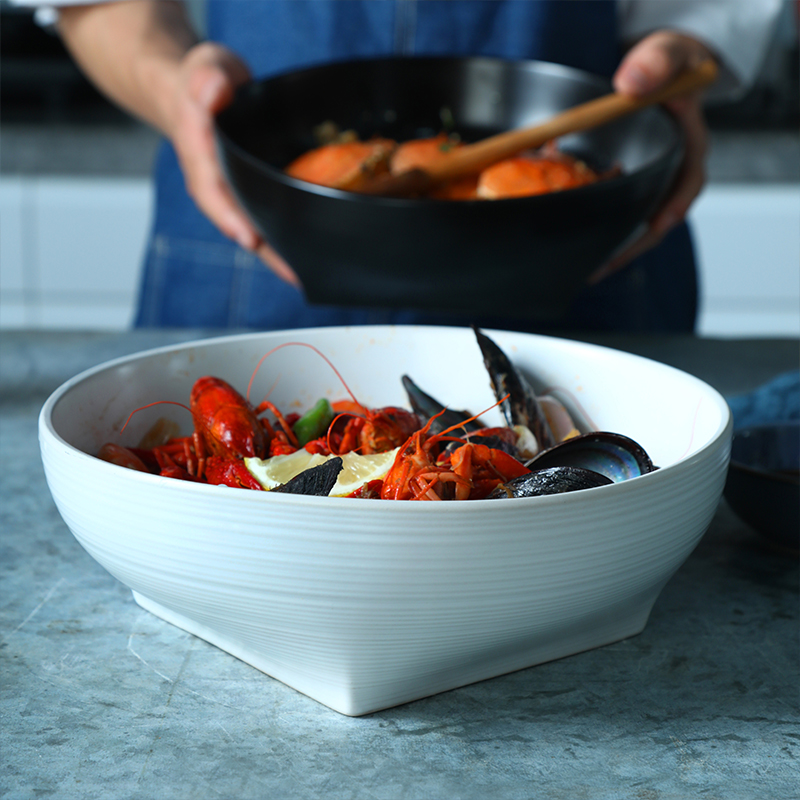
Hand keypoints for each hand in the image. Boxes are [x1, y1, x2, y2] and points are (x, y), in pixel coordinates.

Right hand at [169, 43, 300, 285]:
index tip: (250, 238)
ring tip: (305, 277)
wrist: (200, 91)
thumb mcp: (205, 67)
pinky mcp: (250, 194)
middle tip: (294, 273)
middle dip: (265, 250)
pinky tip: (307, 257)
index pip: (211, 190)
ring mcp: (232, 192)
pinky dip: (285, 239)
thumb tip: (212, 90)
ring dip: (277, 255)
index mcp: (200, 154)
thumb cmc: (204, 81)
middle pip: (237, 223)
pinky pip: (266, 220)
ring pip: (253, 228)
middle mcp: (215, 182)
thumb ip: (207, 78)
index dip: (230, 215)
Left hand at [590, 31, 714, 282]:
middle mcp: (671, 173)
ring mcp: (650, 184)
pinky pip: (615, 210)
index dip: (673, 207)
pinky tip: (574, 241)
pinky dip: (597, 225)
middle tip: (602, 266)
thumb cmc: (665, 67)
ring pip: (634, 221)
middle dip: (632, 245)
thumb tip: (631, 84)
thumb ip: (654, 63)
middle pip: (658, 218)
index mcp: (688, 147)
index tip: (659, 225)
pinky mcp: (629, 187)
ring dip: (613, 244)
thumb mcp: (666, 55)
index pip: (687, 184)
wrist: (655, 74)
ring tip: (586, 269)